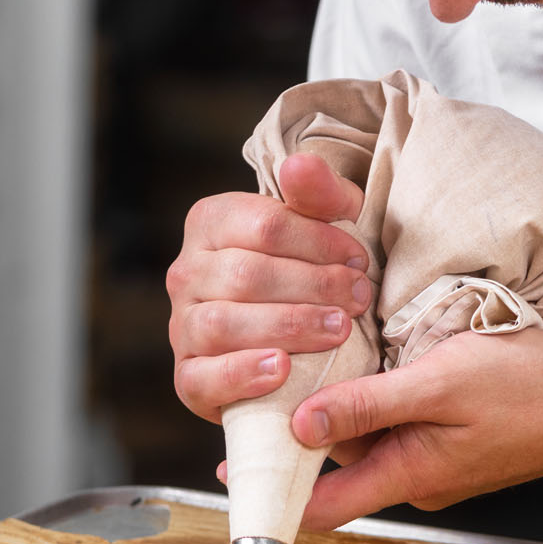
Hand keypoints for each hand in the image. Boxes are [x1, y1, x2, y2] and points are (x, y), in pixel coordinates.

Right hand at [167, 152, 373, 424]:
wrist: (295, 338)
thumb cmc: (310, 268)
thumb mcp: (324, 224)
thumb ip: (318, 193)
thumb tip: (300, 165)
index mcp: (212, 222)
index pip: (265, 226)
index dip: (319, 242)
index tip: (360, 260)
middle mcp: (186, 272)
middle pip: (247, 275)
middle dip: (314, 286)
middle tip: (360, 298)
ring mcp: (182, 326)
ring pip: (224, 324)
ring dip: (289, 327)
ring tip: (339, 330)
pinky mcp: (188, 378)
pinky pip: (203, 378)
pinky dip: (241, 374)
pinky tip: (282, 369)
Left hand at [273, 327, 542, 529]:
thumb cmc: (534, 387)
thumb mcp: (442, 383)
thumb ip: (368, 405)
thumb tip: (298, 425)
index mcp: (409, 475)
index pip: (322, 507)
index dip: (272, 496)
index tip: (229, 473)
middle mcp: (418, 478)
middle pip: (339, 463)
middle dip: (300, 431)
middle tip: (261, 381)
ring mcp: (438, 461)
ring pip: (368, 438)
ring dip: (340, 406)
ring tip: (308, 358)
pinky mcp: (455, 440)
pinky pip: (398, 424)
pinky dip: (375, 398)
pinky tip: (367, 359)